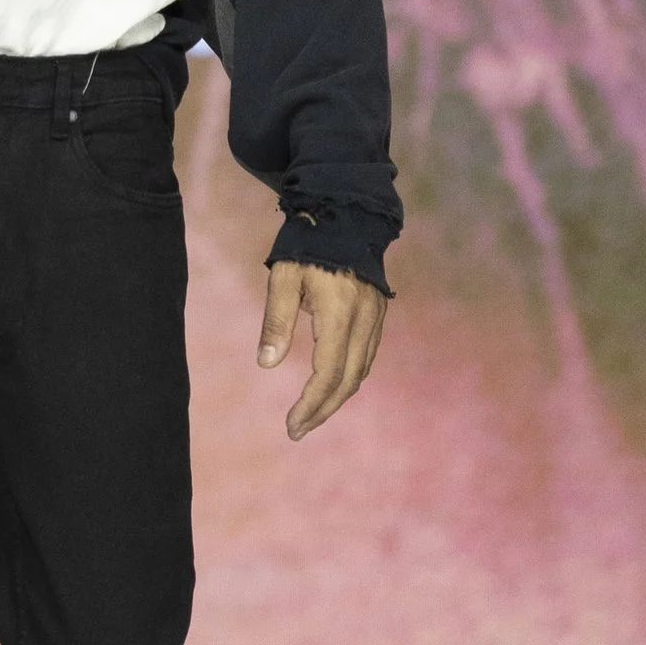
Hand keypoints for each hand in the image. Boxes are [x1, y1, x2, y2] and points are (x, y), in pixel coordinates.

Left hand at [258, 262, 387, 441]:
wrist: (347, 214)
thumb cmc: (308, 244)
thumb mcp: (283, 278)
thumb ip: (275, 321)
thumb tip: (266, 365)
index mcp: (340, 312)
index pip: (328, 372)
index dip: (311, 403)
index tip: (292, 424)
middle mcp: (365, 319)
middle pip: (348, 380)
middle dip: (323, 409)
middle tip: (297, 430)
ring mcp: (376, 317)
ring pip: (361, 371)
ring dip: (337, 397)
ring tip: (311, 415)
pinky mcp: (379, 314)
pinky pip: (366, 356)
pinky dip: (349, 378)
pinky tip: (330, 387)